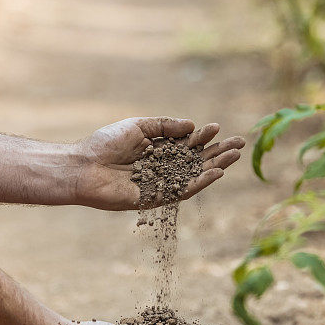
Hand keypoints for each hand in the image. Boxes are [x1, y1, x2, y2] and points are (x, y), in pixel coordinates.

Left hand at [74, 117, 243, 209]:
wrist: (84, 167)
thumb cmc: (106, 143)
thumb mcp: (138, 126)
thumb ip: (165, 126)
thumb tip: (192, 126)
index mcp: (157, 148)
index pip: (187, 143)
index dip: (203, 136)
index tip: (217, 128)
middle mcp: (162, 166)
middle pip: (196, 159)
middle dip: (218, 151)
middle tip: (240, 143)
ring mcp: (161, 183)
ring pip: (194, 175)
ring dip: (215, 166)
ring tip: (235, 156)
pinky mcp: (157, 198)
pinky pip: (183, 191)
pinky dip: (200, 183)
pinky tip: (216, 173)